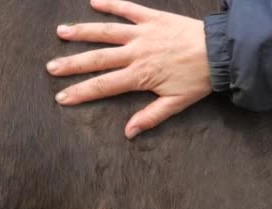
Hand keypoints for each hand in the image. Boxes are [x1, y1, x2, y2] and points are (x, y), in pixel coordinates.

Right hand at [47, 0, 211, 138]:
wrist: (221, 51)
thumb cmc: (199, 79)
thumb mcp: (176, 103)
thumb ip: (150, 116)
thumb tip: (128, 132)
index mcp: (139, 76)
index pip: (102, 86)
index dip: (80, 92)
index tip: (61, 97)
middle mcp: (135, 53)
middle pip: (96, 59)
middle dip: (71, 64)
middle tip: (51, 67)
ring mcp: (142, 33)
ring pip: (106, 32)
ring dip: (82, 32)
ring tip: (61, 32)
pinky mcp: (152, 18)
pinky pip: (128, 8)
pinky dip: (111, 3)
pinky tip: (94, 0)